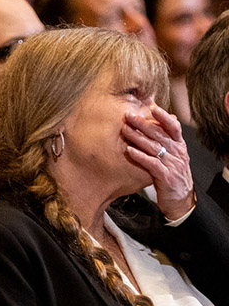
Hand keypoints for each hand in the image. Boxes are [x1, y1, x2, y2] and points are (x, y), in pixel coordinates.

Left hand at [122, 105, 194, 219]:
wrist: (181, 199)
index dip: (163, 116)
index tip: (151, 107)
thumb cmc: (173, 176)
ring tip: (125, 130)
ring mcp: (172, 164)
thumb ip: (165, 143)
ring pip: (154, 147)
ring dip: (138, 137)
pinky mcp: (165, 176)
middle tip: (129, 115)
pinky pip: (151, 163)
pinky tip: (129, 150)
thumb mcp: (172, 157)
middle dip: (143, 124)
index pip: (174, 127)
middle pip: (160, 134)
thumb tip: (154, 126)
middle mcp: (177, 153)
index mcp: (180, 146)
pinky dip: (140, 156)